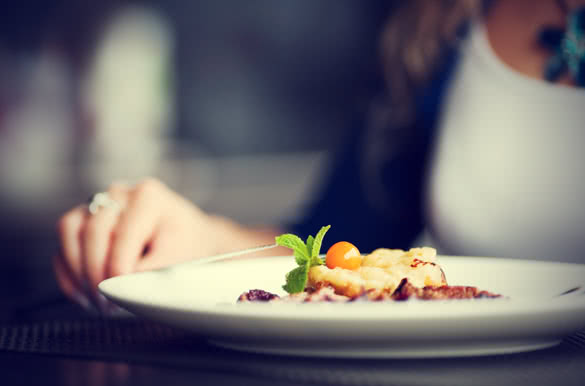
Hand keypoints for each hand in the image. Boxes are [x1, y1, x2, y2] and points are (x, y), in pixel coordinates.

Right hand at [53, 178, 222, 309]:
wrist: (189, 241)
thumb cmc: (186, 248)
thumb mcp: (178, 260)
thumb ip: (149, 274)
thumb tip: (117, 288)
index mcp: (149, 197)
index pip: (123, 235)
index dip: (118, 270)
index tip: (120, 297)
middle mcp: (121, 194)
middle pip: (93, 232)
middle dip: (96, 274)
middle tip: (107, 306)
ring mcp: (99, 203)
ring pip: (69, 230)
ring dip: (77, 271)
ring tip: (95, 301)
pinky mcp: (84, 218)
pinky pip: (64, 242)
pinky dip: (69, 272)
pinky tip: (84, 294)